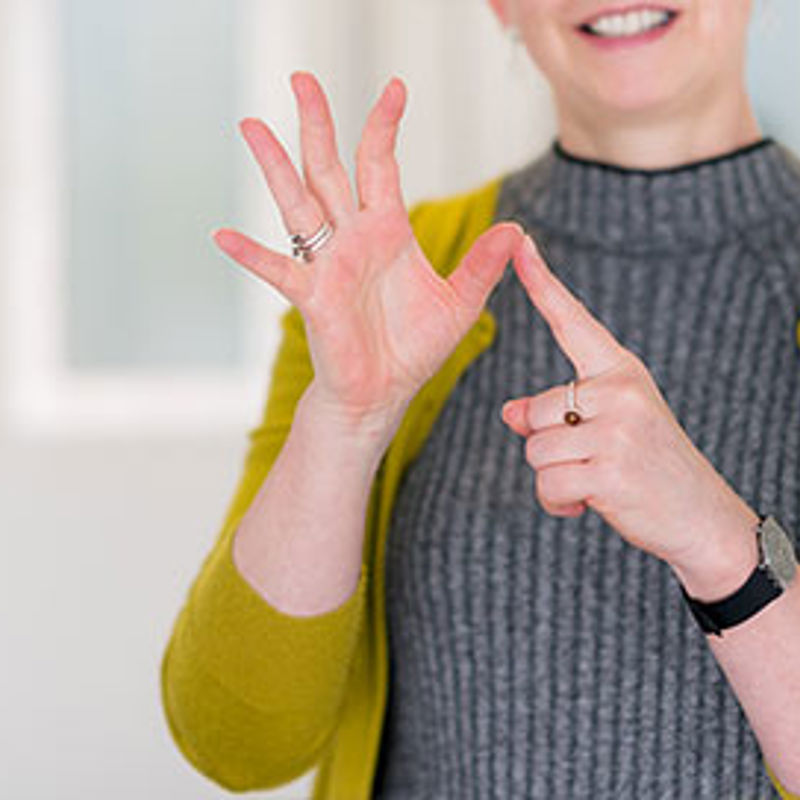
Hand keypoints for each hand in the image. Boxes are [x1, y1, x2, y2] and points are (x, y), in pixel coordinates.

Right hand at [212, 71, 522, 429]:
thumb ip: (482, 266)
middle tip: (302, 78)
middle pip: (328, 168)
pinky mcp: (312, 297)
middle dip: (317, 124)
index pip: (380, 165)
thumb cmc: (413, 349)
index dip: (384, 126)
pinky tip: (222, 236)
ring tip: (251, 126)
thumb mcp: (459, 303)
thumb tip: (516, 231)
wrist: (384, 392)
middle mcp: (352, 238)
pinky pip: (278, 269)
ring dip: (275, 166)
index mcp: (387, 231)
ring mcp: (327, 264)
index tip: (394, 88)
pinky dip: (251, 254)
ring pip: (297, 203)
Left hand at [501, 235, 757, 574]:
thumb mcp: (609, 427)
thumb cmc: (648, 466)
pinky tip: (589, 504)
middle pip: (533, 411)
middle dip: (547, 446)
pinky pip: (547, 485)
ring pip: (534, 450)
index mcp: (621, 372)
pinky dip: (558, 504)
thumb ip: (558, 413)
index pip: (573, 322)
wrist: (701, 516)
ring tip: (594, 483)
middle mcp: (620, 391)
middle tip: (589, 461)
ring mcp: (617, 430)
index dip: (542, 284)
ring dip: (553, 477)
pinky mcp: (610, 471)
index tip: (520, 243)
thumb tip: (508, 412)